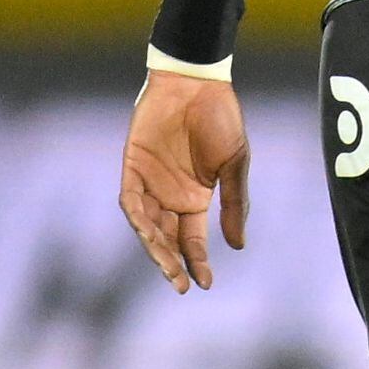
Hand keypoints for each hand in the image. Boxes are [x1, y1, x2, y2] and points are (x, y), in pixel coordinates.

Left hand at [121, 71, 249, 292]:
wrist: (198, 84)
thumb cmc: (221, 119)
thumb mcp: (235, 165)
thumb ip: (234, 204)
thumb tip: (238, 246)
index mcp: (195, 198)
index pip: (192, 240)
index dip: (197, 261)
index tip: (206, 283)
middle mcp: (170, 196)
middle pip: (167, 238)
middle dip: (172, 263)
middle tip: (181, 285)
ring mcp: (149, 183)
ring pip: (147, 226)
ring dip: (155, 247)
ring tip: (167, 267)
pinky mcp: (132, 167)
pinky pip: (130, 201)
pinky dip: (137, 218)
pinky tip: (148, 233)